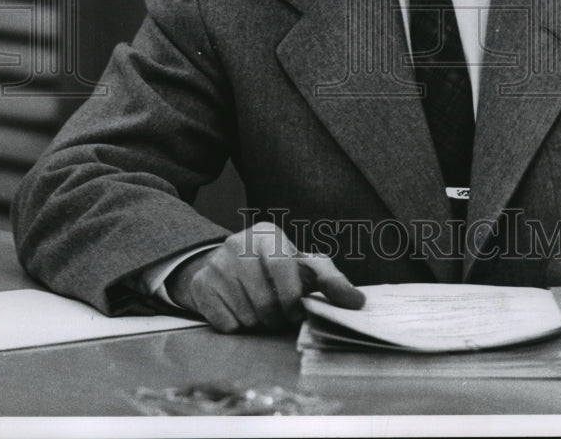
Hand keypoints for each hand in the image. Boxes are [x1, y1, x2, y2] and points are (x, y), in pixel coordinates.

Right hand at [165, 221, 364, 332]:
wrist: (226, 266)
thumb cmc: (275, 267)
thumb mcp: (303, 266)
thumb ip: (331, 280)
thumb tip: (358, 303)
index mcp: (266, 233)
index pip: (282, 264)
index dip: (292, 295)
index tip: (297, 311)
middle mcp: (237, 243)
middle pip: (265, 300)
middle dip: (278, 316)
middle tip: (279, 315)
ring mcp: (216, 264)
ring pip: (247, 316)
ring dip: (259, 323)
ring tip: (260, 310)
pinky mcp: (201, 286)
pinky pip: (227, 324)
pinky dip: (238, 326)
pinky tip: (239, 310)